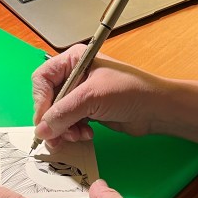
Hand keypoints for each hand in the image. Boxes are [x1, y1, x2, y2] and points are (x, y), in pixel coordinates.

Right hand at [31, 47, 197, 147]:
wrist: (156, 108)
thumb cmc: (130, 91)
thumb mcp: (91, 98)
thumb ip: (63, 113)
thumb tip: (42, 129)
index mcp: (73, 60)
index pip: (42, 79)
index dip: (40, 101)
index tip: (44, 121)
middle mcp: (75, 75)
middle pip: (48, 100)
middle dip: (53, 120)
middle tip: (58, 137)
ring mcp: (82, 94)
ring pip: (57, 115)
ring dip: (64, 129)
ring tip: (77, 136)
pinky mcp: (89, 110)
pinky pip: (69, 123)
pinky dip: (73, 132)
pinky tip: (86, 135)